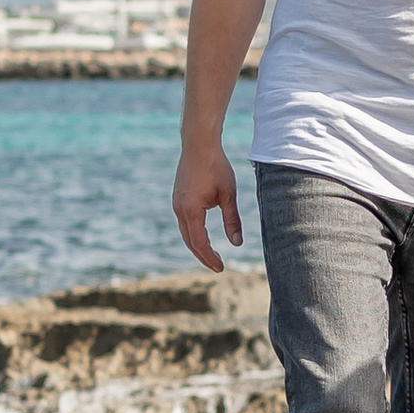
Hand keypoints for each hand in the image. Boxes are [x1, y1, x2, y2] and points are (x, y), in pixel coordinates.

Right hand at [173, 137, 242, 274]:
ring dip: (197, 245)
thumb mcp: (228, 195)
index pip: (200, 243)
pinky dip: (193, 233)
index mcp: (191, 211)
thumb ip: (232, 220)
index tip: (221, 268)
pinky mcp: (178, 198)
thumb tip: (237, 243)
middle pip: (190, 242)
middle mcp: (179, 210)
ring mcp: (176, 204)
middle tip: (218, 267)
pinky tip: (203, 236)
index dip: (210, 258)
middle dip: (203, 256)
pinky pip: (184, 222)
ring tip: (212, 255)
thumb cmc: (216, 167)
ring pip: (185, 233)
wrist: (199, 144)